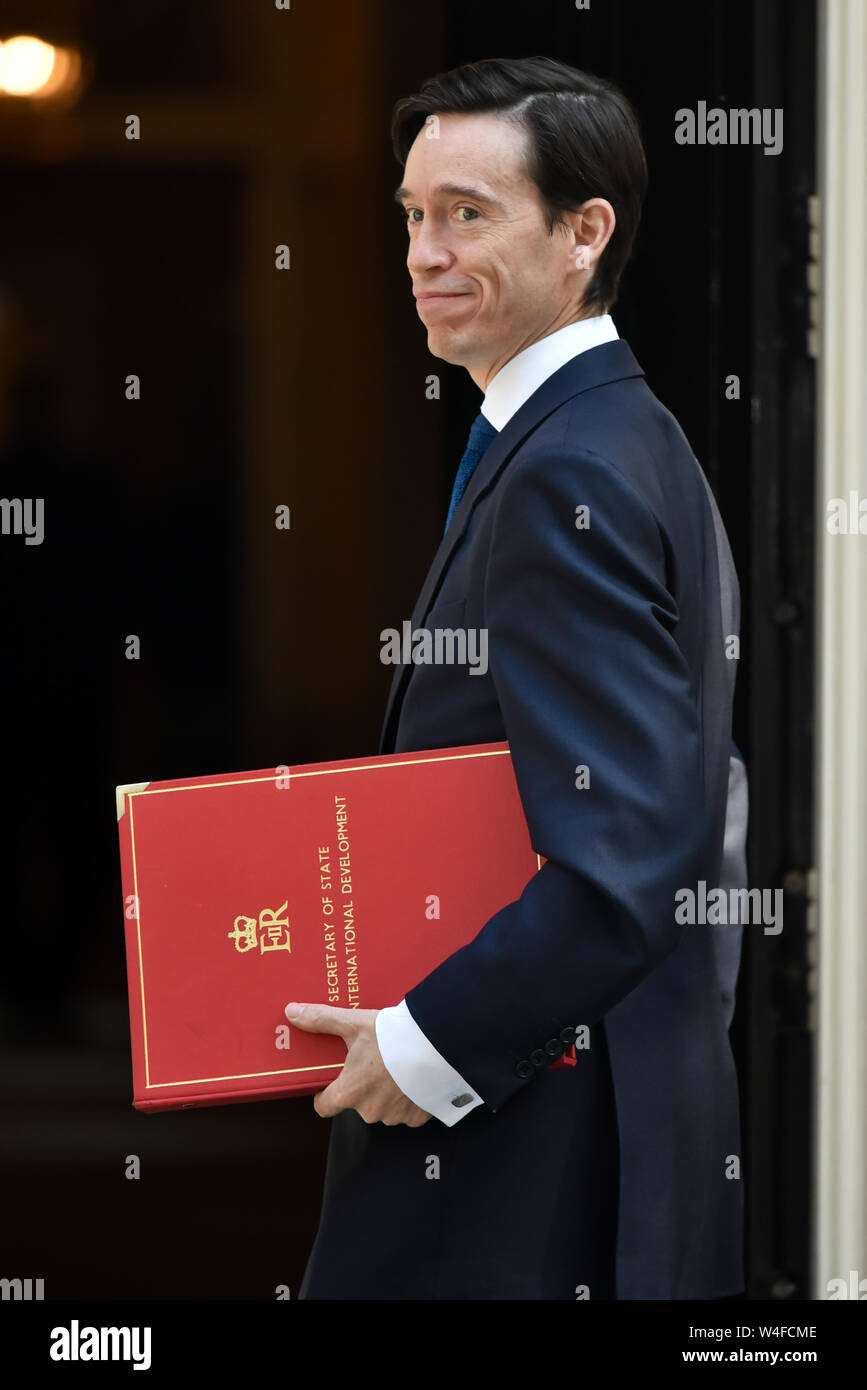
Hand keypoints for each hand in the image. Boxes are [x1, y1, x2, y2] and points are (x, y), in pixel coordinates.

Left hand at [285, 1002, 431, 1126]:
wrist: (437, 1045)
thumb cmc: (391, 1037)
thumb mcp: (354, 1023)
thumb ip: (322, 1019)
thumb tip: (291, 1012)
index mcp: (349, 1092)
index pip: (324, 1107)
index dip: (323, 1095)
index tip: (328, 1082)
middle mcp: (370, 1111)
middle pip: (356, 1103)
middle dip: (361, 1086)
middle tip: (370, 1062)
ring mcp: (395, 1116)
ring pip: (382, 1107)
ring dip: (385, 1092)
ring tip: (395, 1067)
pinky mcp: (418, 1117)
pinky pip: (406, 1110)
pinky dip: (408, 1097)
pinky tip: (413, 1077)